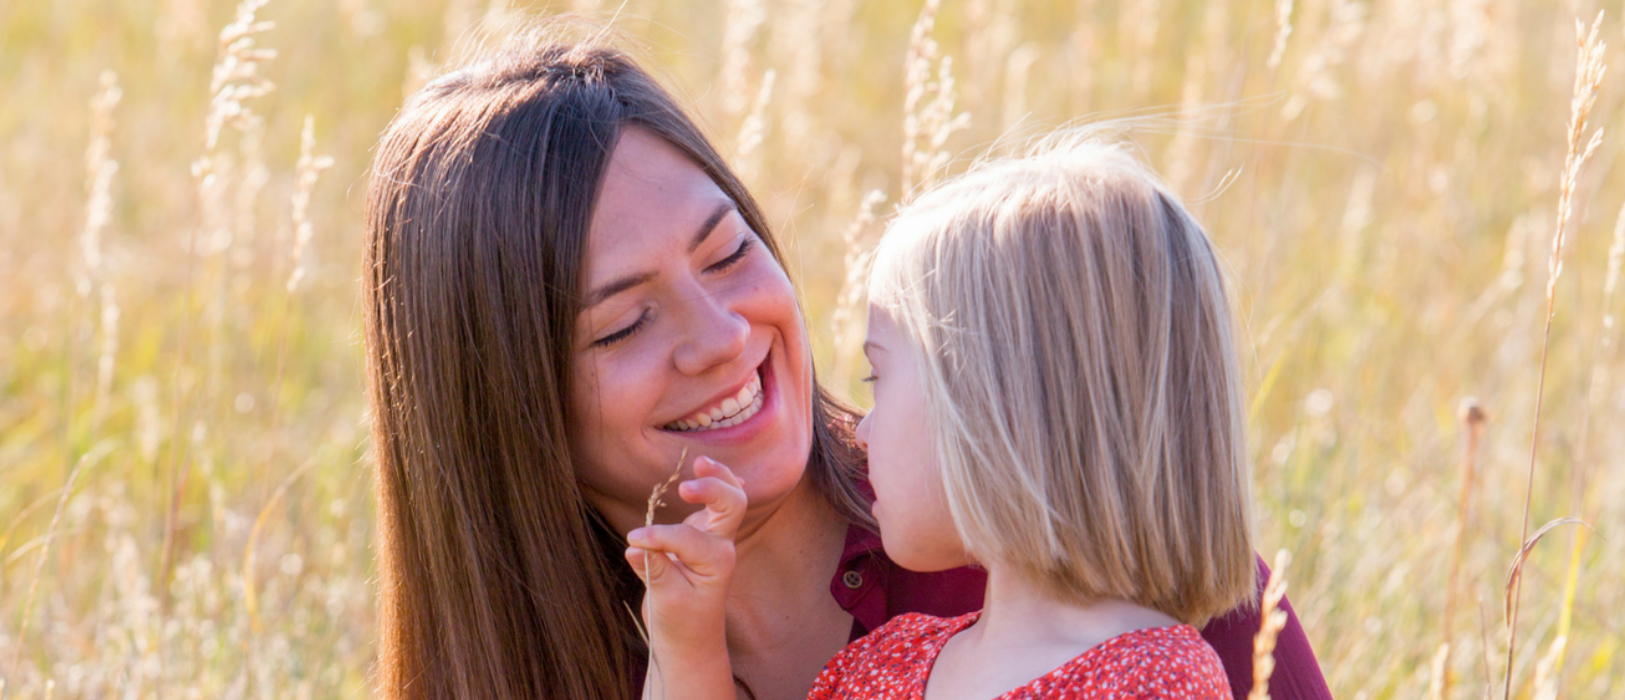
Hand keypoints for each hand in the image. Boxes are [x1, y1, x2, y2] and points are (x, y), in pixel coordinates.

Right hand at [625, 456, 746, 653]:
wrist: (690, 642)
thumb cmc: (680, 624)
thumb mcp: (666, 600)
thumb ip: (655, 570)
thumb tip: (635, 548)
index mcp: (717, 562)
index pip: (686, 538)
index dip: (657, 536)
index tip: (632, 541)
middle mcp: (721, 547)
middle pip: (732, 505)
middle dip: (713, 488)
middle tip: (686, 487)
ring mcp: (713, 539)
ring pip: (729, 498)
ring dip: (718, 477)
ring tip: (700, 462)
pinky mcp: (699, 536)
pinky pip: (712, 504)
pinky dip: (713, 484)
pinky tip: (703, 469)